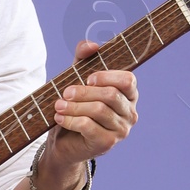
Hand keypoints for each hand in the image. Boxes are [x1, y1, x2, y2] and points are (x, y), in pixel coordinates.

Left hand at [34, 47, 138, 189]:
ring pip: (99, 110)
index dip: (107, 76)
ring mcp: (121, 130)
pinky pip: (89, 127)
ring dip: (74, 106)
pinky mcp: (107, 143)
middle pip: (110, 95)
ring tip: (58, 105)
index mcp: (128, 95)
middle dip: (84, 92)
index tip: (88, 78)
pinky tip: (60, 118)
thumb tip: (91, 45)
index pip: (128, 80)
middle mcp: (130, 113)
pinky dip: (71, 120)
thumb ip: (84, 58)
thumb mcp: (78, 78)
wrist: (65, 142)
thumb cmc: (76, 107)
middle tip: (65, 93)